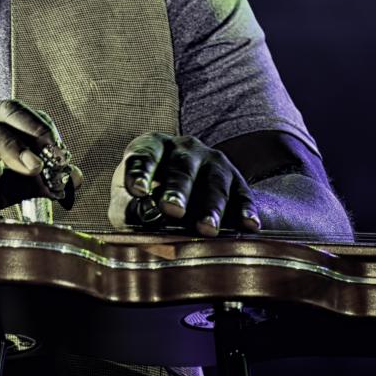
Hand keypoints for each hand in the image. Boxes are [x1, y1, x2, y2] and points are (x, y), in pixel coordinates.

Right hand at [0, 100, 78, 235]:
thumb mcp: (0, 191)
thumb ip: (34, 183)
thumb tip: (73, 176)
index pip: (18, 114)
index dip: (41, 128)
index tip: (62, 154)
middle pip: (1, 112)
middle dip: (31, 131)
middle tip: (52, 157)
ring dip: (6, 146)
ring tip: (29, 166)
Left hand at [106, 132, 260, 236]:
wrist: (188, 198)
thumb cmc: (147, 200)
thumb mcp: (129, 203)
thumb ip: (127, 210)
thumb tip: (137, 218)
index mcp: (153, 146)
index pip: (144, 154)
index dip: (140, 172)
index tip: (136, 191)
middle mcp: (186, 148)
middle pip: (182, 167)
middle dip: (178, 189)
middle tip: (172, 210)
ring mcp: (214, 162)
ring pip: (214, 182)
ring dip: (211, 207)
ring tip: (206, 229)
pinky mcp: (236, 180)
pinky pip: (242, 195)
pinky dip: (246, 211)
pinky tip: (249, 226)